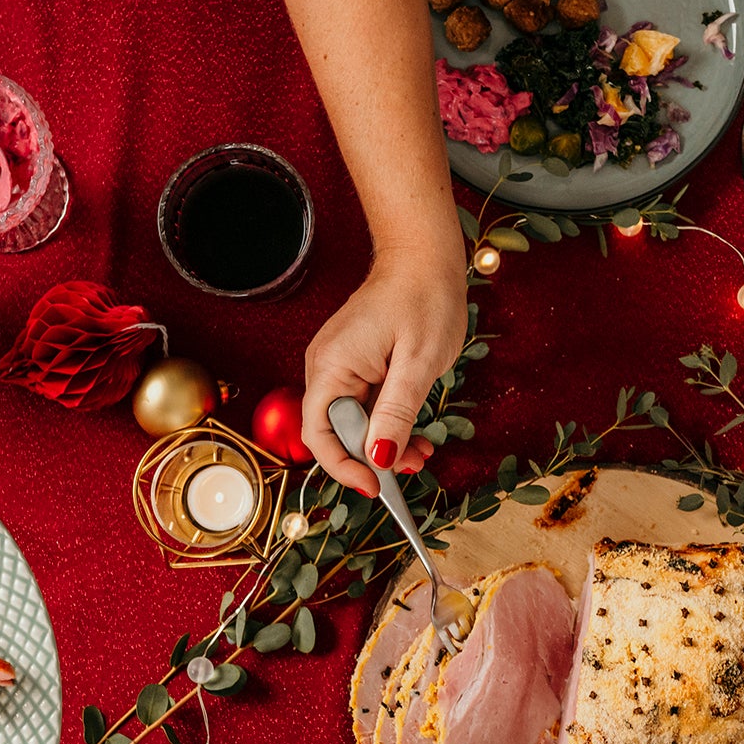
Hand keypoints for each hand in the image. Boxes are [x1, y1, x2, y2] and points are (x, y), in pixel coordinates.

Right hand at [301, 249, 466, 496]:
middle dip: (371, 458)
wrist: (424, 257)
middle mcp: (326, 368)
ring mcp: (339, 366)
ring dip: (383, 444)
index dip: (342, 467)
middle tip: (412, 467)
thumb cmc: (424, 297)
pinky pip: (362, 407)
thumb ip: (396, 413)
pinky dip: (386, 425)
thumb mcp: (419, 362)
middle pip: (335, 433)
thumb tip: (378, 458)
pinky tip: (414, 433)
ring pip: (352, 424)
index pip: (318, 434)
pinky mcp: (354, 366)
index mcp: (332, 366)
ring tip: (421, 452)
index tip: (374, 486)